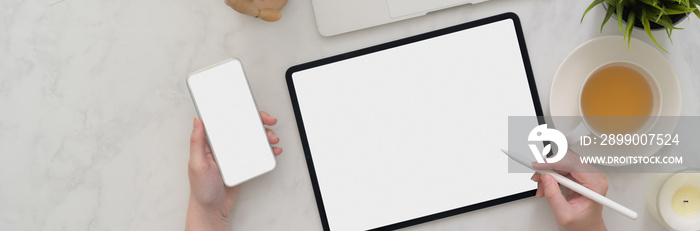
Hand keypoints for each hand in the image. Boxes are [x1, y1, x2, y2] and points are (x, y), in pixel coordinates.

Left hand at [186, 111, 281, 230]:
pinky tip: (272, 150)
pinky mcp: (242, 163)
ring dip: (265, 136)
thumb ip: (197, 142)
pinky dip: (266, 150)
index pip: (226, 121)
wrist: (212, 209)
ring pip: (252, 138)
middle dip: (258, 122)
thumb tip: (197, 121)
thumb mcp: (197, 164)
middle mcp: (223, 145)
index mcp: (211, 142)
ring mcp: (234, 154)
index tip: (250, 109)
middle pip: (243, 126)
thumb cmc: (201, 189)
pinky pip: (256, 152)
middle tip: (269, 121)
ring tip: (272, 140)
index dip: (239, 112)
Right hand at [530, 151, 607, 230]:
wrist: (586, 228)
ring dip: (548, 172)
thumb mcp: (565, 215)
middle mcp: (593, 176)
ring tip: (542, 186)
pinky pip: (561, 167)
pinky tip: (546, 184)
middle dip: (548, 167)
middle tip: (537, 177)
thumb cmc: (582, 224)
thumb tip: (546, 178)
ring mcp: (586, 174)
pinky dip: (550, 174)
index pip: (574, 164)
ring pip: (562, 161)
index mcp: (595, 185)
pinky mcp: (579, 175)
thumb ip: (554, 196)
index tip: (539, 166)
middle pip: (567, 159)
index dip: (554, 162)